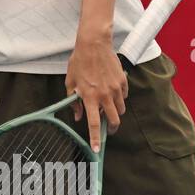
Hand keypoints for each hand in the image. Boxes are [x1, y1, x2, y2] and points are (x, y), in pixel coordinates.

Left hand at [65, 36, 127, 152]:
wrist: (94, 44)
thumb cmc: (79, 62)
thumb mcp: (70, 82)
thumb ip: (74, 101)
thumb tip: (77, 116)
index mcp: (89, 97)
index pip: (94, 123)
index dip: (95, 138)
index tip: (96, 149)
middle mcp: (104, 95)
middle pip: (113, 120)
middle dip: (112, 128)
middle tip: (108, 130)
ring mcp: (116, 89)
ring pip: (120, 110)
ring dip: (115, 112)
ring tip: (107, 106)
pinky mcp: (123, 82)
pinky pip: (124, 97)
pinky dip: (119, 99)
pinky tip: (111, 92)